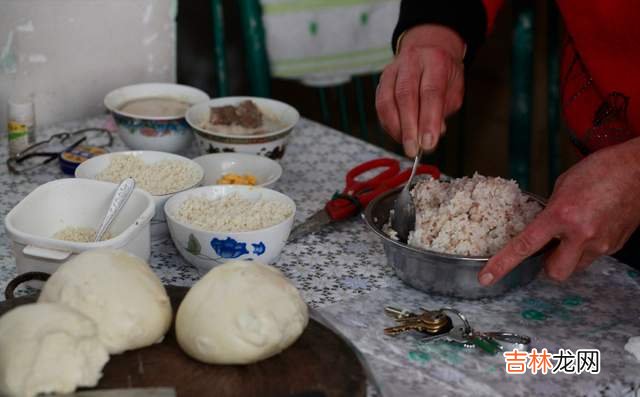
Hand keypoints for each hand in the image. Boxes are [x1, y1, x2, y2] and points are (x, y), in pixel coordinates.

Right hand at [375, 25, 465, 156]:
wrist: (427, 48)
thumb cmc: (443, 73)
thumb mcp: (454, 89)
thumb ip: (443, 111)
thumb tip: (430, 137)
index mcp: (435, 61)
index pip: (431, 92)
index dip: (428, 120)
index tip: (428, 143)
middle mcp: (411, 62)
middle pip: (405, 95)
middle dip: (408, 127)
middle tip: (413, 150)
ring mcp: (393, 70)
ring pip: (387, 100)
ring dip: (395, 127)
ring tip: (406, 144)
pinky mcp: (381, 80)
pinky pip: (379, 105)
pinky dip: (388, 124)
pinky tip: (397, 135)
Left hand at [478, 137, 639, 285]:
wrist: (639, 169)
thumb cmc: (601, 170)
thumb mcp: (562, 186)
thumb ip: (550, 212)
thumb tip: (541, 228)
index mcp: (561, 215)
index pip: (525, 246)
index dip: (502, 264)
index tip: (486, 278)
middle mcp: (582, 235)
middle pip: (555, 272)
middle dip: (548, 265)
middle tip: (549, 247)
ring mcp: (602, 243)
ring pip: (576, 266)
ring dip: (569, 256)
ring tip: (575, 231)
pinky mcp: (616, 246)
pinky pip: (593, 256)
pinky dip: (586, 248)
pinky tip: (592, 226)